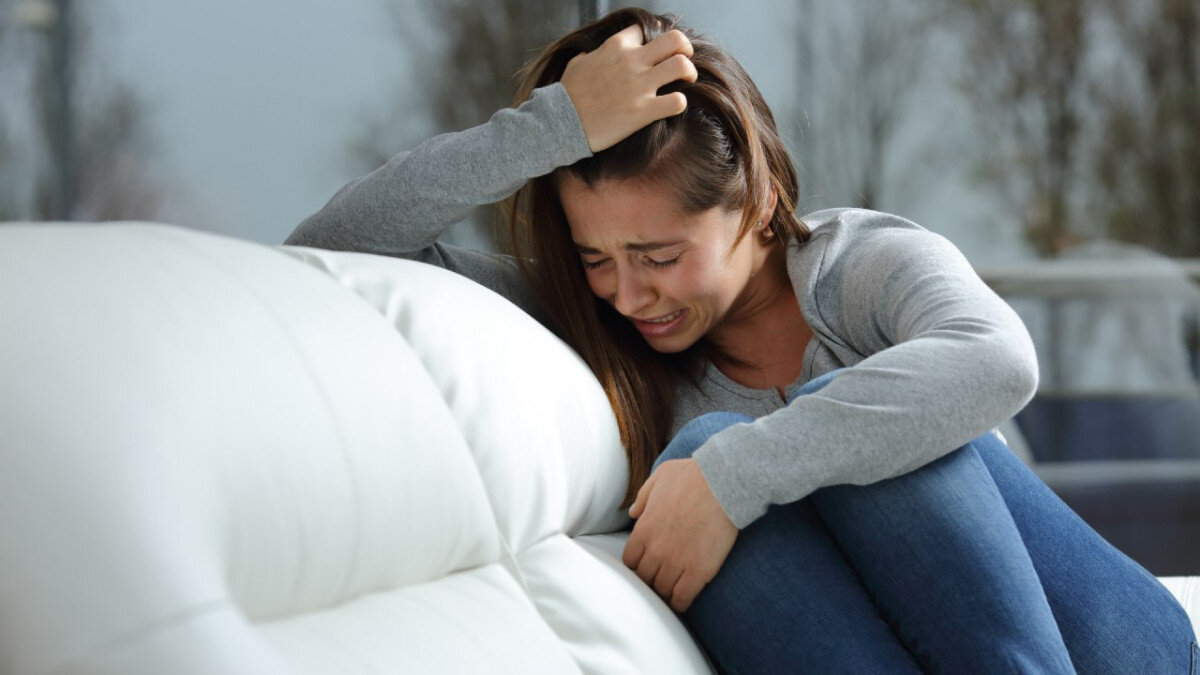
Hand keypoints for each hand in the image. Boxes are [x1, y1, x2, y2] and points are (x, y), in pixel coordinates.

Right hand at [560, 25, 697, 152]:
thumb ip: (594, 55)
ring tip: (685, 82)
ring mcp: (639, 86)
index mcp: (615, 46)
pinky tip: (671, 106)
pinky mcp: (643, 112)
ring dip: (688, 73)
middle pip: (675, 40)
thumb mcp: (577, 64)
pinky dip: (679, 103)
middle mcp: (631, 61)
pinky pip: (678, 101)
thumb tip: (596, 54)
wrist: (559, 122)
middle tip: (682, 62)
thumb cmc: (565, 95)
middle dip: (684, 49)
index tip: (655, 52)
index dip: (653, 40)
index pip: (644, 30)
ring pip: (682, 66)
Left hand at [622, 458, 737, 612]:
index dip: (638, 564)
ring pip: (662, 590)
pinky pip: (682, 598)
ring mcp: (677, 562)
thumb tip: (633, 513)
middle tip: (660, 579)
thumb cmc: (693, 476)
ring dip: (665, 592)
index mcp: (644, 529)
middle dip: (650, 579)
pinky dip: (680, 603)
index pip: (630, 561)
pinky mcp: (699, 571)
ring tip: (671, 592)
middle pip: (644, 578)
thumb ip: (643, 496)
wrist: (723, 483)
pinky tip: (682, 602)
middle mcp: (656, 549)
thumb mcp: (660, 476)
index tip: (646, 564)